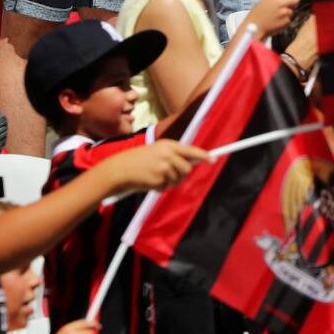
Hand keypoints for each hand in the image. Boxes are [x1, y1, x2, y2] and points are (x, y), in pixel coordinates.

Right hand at [92, 137, 208, 196]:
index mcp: (168, 145)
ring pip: (177, 180)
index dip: (203, 155)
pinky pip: (166, 188)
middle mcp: (168, 154)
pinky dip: (159, 188)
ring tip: (154, 176)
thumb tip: (190, 164)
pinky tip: (149, 182)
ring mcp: (164, 167)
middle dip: (182, 175)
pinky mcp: (159, 179)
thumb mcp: (156, 151)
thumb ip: (172, 155)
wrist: (120, 169)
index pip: (191, 150)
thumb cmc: (137, 161)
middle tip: (170, 175)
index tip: (213, 159)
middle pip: (187, 169)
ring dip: (168, 182)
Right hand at [241, 0, 306, 41]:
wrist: (254, 26)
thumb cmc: (258, 13)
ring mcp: (284, 12)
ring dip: (287, 13)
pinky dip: (285, 21)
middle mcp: (281, 3)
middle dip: (293, 3)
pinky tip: (276, 22)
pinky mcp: (285, 21)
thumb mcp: (266, 0)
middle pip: (296, 0)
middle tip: (286, 6)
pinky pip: (289, 20)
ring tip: (276, 16)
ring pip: (292, 11)